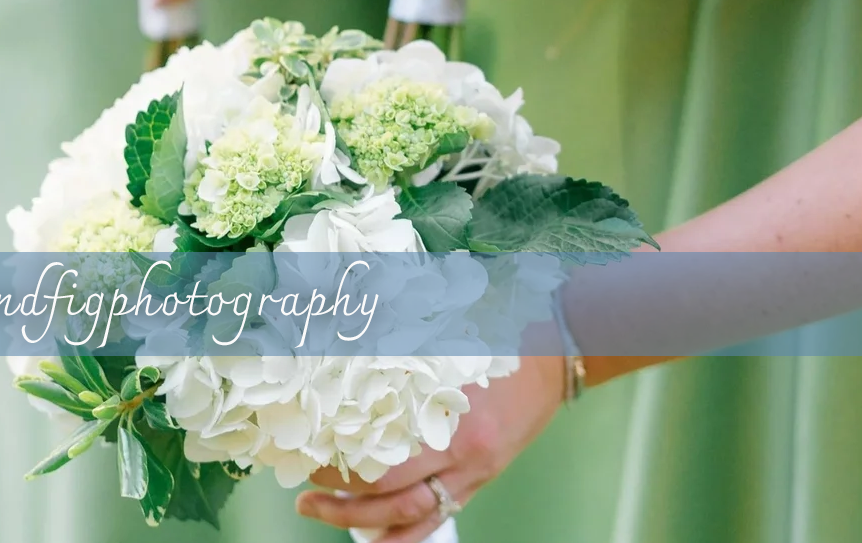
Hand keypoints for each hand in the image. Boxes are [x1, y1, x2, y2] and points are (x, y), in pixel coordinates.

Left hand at [295, 357, 564, 542]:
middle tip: (303, 498)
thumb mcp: (457, 344)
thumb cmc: (506, 339)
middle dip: (343, 506)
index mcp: (457, 425)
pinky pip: (437, 519)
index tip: (309, 457)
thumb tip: (361, 344)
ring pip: (413, 520)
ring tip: (323, 515)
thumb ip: (414, 352)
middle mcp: (466, 459)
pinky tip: (372, 535)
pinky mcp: (480, 481)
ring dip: (364, 525)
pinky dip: (403, 535)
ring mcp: (475, 475)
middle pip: (395, 501)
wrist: (559, 356)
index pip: (390, 464)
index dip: (346, 470)